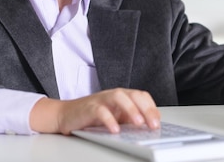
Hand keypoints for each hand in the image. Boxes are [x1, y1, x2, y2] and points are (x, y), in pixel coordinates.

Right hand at [30, 88, 160, 134]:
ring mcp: (101, 99)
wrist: (65, 115)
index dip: (152, 108)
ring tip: (138, 123)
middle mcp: (113, 95)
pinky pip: (100, 111)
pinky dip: (109, 119)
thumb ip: (129, 119)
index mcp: (122, 96)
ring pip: (119, 97)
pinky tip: (115, 130)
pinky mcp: (89, 107)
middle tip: (153, 124)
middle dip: (146, 109)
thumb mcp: (115, 117)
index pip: (142, 96)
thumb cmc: (92, 116)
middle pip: (134, 95)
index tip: (157, 122)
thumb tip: (148, 127)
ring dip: (131, 109)